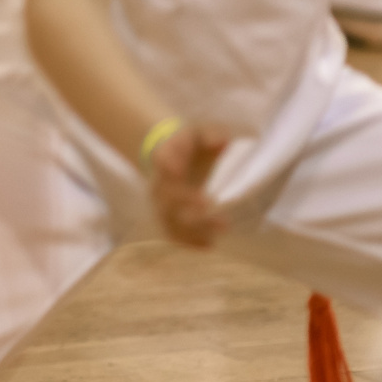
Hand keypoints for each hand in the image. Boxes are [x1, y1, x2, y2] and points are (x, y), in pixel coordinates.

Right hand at [145, 123, 230, 247]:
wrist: (163, 154)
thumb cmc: (189, 145)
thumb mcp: (199, 135)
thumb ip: (211, 136)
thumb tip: (223, 141)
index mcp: (165, 155)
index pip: (164, 160)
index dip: (170, 165)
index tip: (179, 171)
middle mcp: (159, 181)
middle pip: (168, 196)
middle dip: (188, 205)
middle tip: (213, 213)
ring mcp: (160, 201)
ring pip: (169, 218)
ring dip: (190, 229)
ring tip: (214, 238)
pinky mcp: (165, 215)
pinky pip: (171, 230)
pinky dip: (186, 241)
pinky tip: (207, 247)